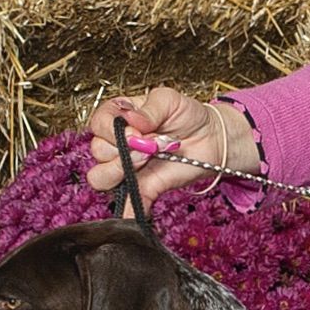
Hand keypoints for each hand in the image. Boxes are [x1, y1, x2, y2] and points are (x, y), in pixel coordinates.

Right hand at [85, 88, 256, 199]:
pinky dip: (128, 209)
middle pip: (98, 151)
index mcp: (118, 116)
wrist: (210, 139)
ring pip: (100, 177)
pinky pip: (125, 204)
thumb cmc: (187, 115)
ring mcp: (126, 167)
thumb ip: (149, 109)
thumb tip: (131, 121)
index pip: (98, 124)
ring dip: (122, 170)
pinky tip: (138, 208)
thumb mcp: (169, 100)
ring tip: (148, 159)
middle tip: (151, 145)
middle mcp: (116, 143)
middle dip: (124, 149)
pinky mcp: (141, 188)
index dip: (114, 130)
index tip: (137, 131)